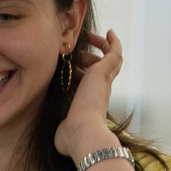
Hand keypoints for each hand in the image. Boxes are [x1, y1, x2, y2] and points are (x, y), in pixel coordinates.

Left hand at [52, 29, 124, 164]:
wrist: (82, 133)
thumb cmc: (71, 137)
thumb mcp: (62, 129)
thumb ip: (61, 128)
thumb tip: (56, 137)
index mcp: (93, 102)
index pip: (93, 84)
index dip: (85, 72)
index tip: (76, 68)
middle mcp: (102, 91)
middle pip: (103, 69)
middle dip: (94, 57)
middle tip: (83, 49)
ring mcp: (104, 81)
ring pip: (110, 59)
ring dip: (100, 47)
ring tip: (90, 38)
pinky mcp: (104, 72)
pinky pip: (114, 52)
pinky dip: (113, 42)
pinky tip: (109, 32)